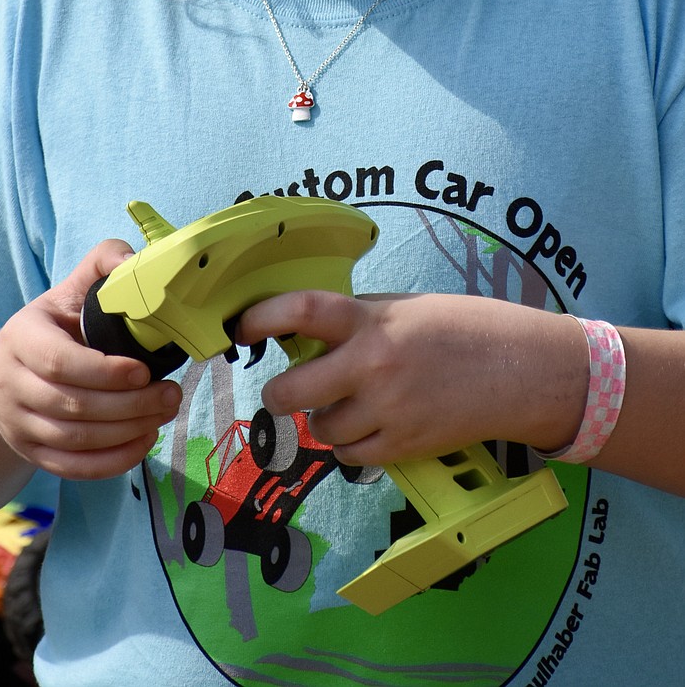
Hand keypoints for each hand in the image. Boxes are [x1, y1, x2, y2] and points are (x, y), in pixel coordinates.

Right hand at [0, 241, 181, 479]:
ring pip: (76, 440)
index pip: (57, 361)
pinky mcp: (32, 454)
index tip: (144, 370)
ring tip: (165, 412)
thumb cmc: (53, 327)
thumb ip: (102, 265)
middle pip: (73, 405)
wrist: (8, 374)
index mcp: (21, 337)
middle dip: (129, 405)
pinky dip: (113, 461)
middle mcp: (11, 385)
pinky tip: (145, 441)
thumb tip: (133, 260)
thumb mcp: (69, 290)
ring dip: (128, 432)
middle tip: (171, 394)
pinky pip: (74, 468)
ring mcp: (19, 424)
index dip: (104, 371)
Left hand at [237, 290, 586, 466]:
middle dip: (279, 394)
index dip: (262, 317)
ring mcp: (387, 410)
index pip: (301, 311)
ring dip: (323, 419)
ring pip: (320, 428)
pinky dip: (351, 445)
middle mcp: (373, 365)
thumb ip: (358, 319)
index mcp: (372, 319)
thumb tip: (308, 331)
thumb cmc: (464, 328)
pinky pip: (350, 455)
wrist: (522, 369)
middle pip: (291, 391)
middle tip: (285, 389)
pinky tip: (371, 426)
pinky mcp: (404, 446)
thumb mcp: (405, 307)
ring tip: (350, 405)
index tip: (241, 327)